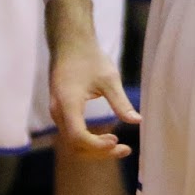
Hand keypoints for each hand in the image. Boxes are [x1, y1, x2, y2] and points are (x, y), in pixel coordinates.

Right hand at [47, 0, 140, 159]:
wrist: (70, 42)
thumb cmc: (89, 57)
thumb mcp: (109, 78)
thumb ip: (120, 102)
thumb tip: (137, 121)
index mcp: (68, 103)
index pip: (78, 136)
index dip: (97, 145)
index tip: (118, 141)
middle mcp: (58, 112)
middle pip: (75, 146)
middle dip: (99, 152)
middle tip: (125, 149)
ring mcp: (57, 113)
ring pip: (73, 143)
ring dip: (94, 149)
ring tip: (119, 146)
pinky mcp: (62, 112)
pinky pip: (72, 135)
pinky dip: (89, 142)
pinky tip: (107, 138)